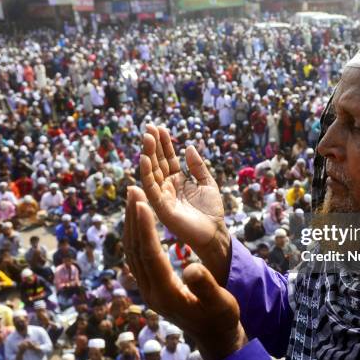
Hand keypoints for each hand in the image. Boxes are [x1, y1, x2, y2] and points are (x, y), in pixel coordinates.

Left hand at [123, 187, 246, 359]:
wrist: (215, 336)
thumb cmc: (222, 318)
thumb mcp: (220, 303)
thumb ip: (205, 285)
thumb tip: (191, 267)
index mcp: (166, 294)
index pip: (150, 255)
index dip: (145, 228)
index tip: (142, 202)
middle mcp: (151, 291)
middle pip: (135, 250)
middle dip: (133, 218)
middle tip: (133, 189)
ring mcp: (148, 289)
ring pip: (133, 252)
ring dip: (132, 224)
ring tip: (134, 197)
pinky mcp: (151, 286)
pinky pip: (138, 256)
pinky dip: (137, 234)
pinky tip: (140, 220)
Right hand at [140, 125, 229, 283]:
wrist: (214, 233)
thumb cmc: (211, 211)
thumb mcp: (207, 183)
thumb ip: (197, 166)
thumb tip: (188, 146)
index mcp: (178, 180)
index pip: (168, 159)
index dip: (164, 144)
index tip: (159, 128)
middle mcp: (168, 187)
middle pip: (158, 162)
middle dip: (153, 145)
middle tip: (149, 127)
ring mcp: (163, 197)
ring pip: (152, 172)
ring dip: (149, 155)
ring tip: (147, 138)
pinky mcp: (161, 208)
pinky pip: (152, 189)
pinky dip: (147, 174)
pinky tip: (145, 159)